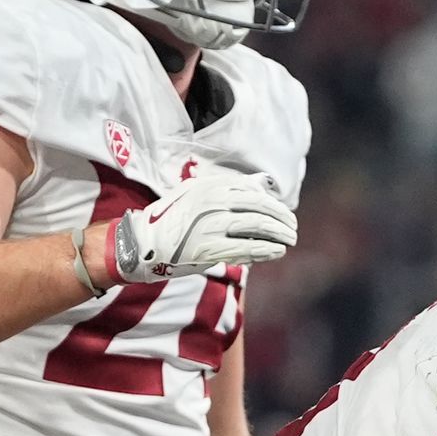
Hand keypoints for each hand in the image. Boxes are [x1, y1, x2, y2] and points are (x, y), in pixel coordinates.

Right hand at [117, 164, 294, 281]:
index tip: (283, 212)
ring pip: (257, 227)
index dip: (273, 203)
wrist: (143, 242)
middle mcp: (212, 202)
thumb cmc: (172, 219)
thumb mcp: (196, 192)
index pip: (252, 192)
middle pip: (259, 208)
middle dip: (281, 218)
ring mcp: (211, 225)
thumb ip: (229, 188)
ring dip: (279, 234)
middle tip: (293, 227)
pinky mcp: (209, 248)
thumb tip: (263, 184)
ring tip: (290, 239)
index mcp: (210, 186)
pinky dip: (266, 250)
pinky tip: (277, 251)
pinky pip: (246, 248)